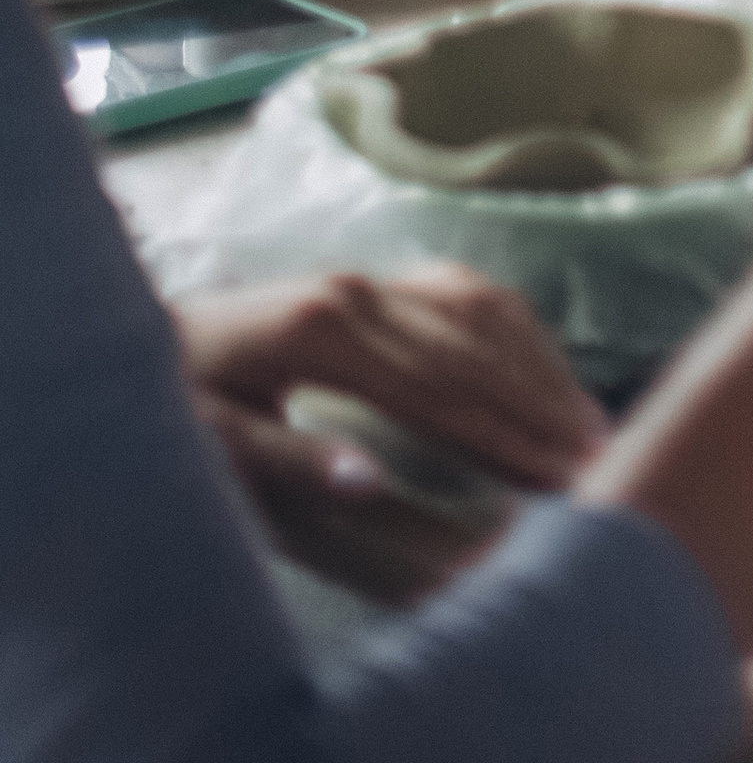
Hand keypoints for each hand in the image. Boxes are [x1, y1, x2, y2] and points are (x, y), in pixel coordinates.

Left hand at [181, 264, 602, 480]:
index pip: (439, 388)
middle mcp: (361, 290)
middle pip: (475, 345)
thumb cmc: (175, 405)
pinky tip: (548, 377)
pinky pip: (469, 297)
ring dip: (542, 368)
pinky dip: (519, 337)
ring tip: (592, 429)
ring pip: (484, 311)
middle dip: (541, 407)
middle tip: (601, 462)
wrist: (141, 337)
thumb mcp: (212, 444)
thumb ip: (291, 461)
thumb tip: (372, 485)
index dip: (504, 435)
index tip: (560, 478)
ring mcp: (375, 277)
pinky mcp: (381, 282)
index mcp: (324, 331)